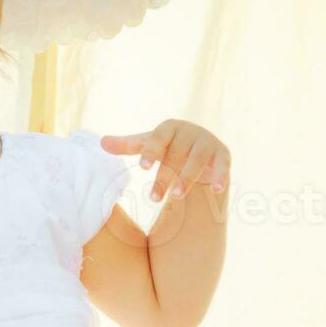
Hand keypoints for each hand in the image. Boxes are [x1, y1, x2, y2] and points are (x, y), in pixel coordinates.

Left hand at [101, 120, 229, 200]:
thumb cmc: (168, 147)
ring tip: (175, 197)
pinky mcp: (223, 154)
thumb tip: (101, 143)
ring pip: (197, 160)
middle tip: (152, 199)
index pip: (158, 139)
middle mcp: (190, 131)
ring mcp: (208, 142)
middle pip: (176, 155)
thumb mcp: (147, 145)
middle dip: (165, 177)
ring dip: (187, 178)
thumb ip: (127, 145)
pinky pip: (223, 165)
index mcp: (169, 127)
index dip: (151, 152)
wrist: (198, 147)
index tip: (143, 167)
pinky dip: (221, 176)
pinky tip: (218, 191)